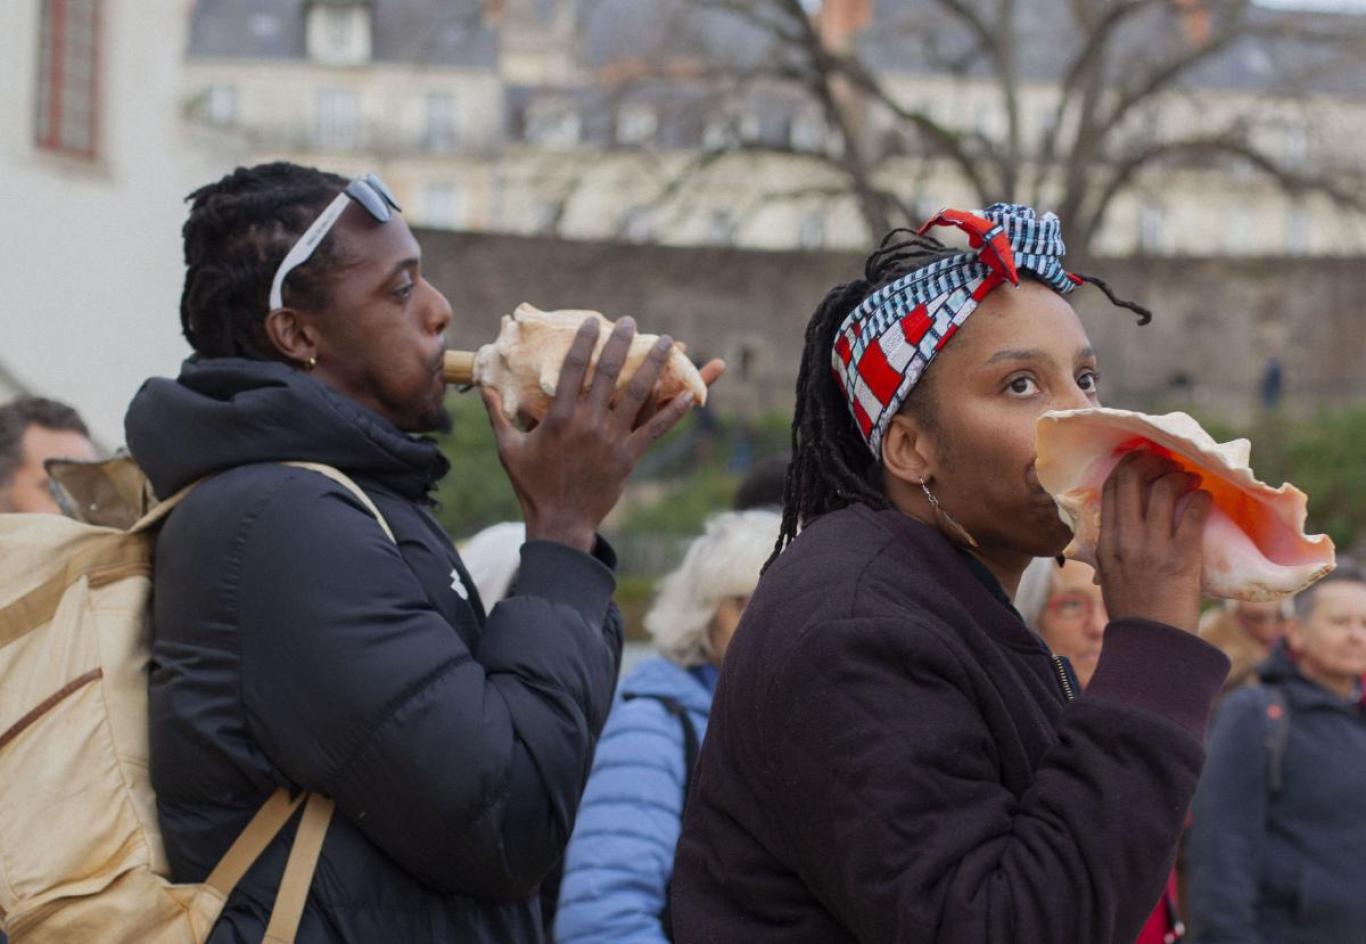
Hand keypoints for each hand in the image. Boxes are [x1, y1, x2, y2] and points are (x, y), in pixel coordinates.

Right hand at [482, 316, 724, 552]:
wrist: (559, 523)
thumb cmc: (531, 486)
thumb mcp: (508, 448)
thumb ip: (497, 415)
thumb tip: (483, 387)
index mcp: (559, 417)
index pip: (574, 368)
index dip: (585, 341)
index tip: (594, 321)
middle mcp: (588, 423)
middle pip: (608, 373)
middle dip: (621, 343)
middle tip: (631, 321)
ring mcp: (611, 439)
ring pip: (638, 394)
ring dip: (654, 365)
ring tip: (668, 342)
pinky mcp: (629, 457)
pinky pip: (655, 429)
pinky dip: (674, 411)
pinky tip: (690, 394)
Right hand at [1095, 450, 1212, 633]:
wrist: (1154, 643)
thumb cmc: (1133, 610)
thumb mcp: (1109, 574)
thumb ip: (1113, 545)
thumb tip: (1122, 520)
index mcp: (1105, 542)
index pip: (1110, 488)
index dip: (1127, 466)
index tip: (1142, 460)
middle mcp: (1125, 539)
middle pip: (1133, 479)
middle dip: (1152, 462)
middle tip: (1168, 463)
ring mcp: (1153, 547)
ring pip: (1163, 489)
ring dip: (1180, 477)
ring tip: (1191, 479)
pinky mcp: (1183, 557)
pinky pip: (1193, 513)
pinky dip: (1201, 498)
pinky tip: (1205, 498)